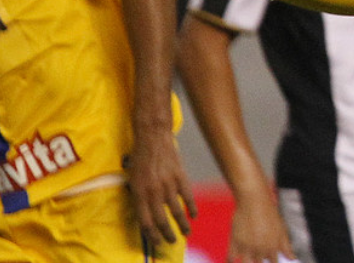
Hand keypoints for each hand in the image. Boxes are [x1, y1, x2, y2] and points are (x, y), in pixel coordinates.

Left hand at [125, 127, 196, 247]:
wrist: (153, 137)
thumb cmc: (140, 157)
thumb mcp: (132, 178)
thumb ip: (138, 194)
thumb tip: (144, 210)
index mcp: (139, 194)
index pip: (146, 222)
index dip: (152, 236)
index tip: (157, 244)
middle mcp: (154, 192)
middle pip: (162, 220)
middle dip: (167, 235)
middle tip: (171, 242)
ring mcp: (168, 185)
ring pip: (176, 211)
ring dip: (181, 225)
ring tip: (185, 233)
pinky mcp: (180, 176)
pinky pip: (188, 196)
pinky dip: (192, 207)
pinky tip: (194, 215)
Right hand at [227, 188, 294, 262]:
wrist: (253, 200)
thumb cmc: (269, 213)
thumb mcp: (281, 228)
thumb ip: (286, 245)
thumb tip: (293, 258)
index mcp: (273, 246)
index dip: (273, 262)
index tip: (271, 260)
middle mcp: (260, 249)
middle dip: (260, 262)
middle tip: (259, 255)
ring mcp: (246, 246)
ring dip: (248, 262)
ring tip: (250, 258)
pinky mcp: (234, 242)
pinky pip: (231, 257)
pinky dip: (231, 261)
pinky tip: (233, 261)